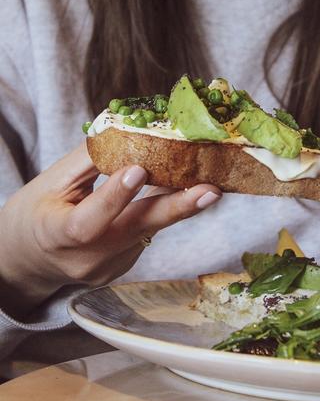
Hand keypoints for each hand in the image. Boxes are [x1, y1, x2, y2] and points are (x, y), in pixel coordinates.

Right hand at [0, 143, 221, 317]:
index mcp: (57, 236)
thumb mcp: (50, 183)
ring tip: (208, 184)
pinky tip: (175, 193)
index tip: (139, 169)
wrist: (26, 260)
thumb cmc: (35, 214)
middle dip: (177, 207)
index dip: (115, 197)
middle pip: (135, 232)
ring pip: (147, 231)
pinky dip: (160, 211)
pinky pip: (145, 235)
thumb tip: (128, 131)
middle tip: (210, 190)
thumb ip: (89, 161)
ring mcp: (107, 269)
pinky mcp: (121, 268)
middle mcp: (86, 260)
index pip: (88, 222)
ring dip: (177, 204)